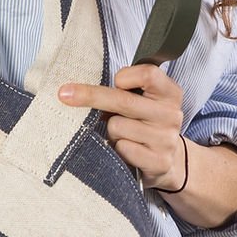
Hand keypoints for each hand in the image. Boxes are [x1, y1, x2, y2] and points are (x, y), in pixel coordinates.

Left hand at [58, 63, 185, 190]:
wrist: (168, 161)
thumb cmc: (145, 124)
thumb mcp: (143, 101)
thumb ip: (125, 91)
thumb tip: (78, 90)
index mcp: (169, 93)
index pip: (147, 74)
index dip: (125, 76)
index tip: (116, 81)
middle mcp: (171, 114)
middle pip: (124, 100)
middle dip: (91, 96)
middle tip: (65, 94)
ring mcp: (165, 139)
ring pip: (117, 127)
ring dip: (111, 131)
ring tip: (122, 135)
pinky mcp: (158, 162)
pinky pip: (122, 148)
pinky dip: (117, 149)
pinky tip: (126, 150)